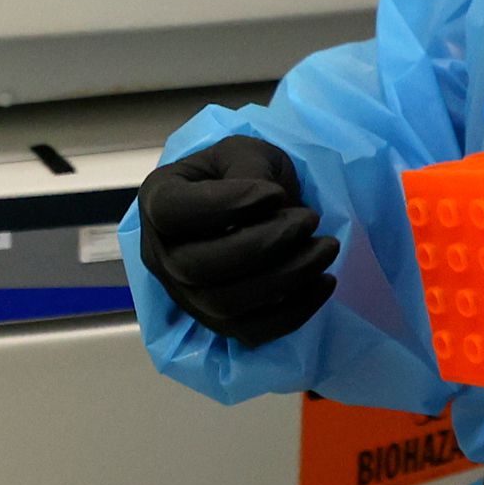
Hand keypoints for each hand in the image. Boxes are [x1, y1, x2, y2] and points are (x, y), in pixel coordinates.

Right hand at [135, 136, 337, 346]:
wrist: (252, 206)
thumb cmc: (240, 173)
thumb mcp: (244, 152)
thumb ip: (249, 170)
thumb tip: (269, 205)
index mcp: (158, 202)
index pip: (173, 212)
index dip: (226, 204)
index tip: (275, 193)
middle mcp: (161, 256)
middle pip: (198, 267)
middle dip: (264, 246)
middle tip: (309, 221)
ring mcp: (187, 296)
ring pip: (225, 304)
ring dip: (285, 278)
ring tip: (325, 248)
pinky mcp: (218, 325)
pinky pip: (251, 332)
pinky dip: (294, 311)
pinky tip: (323, 281)